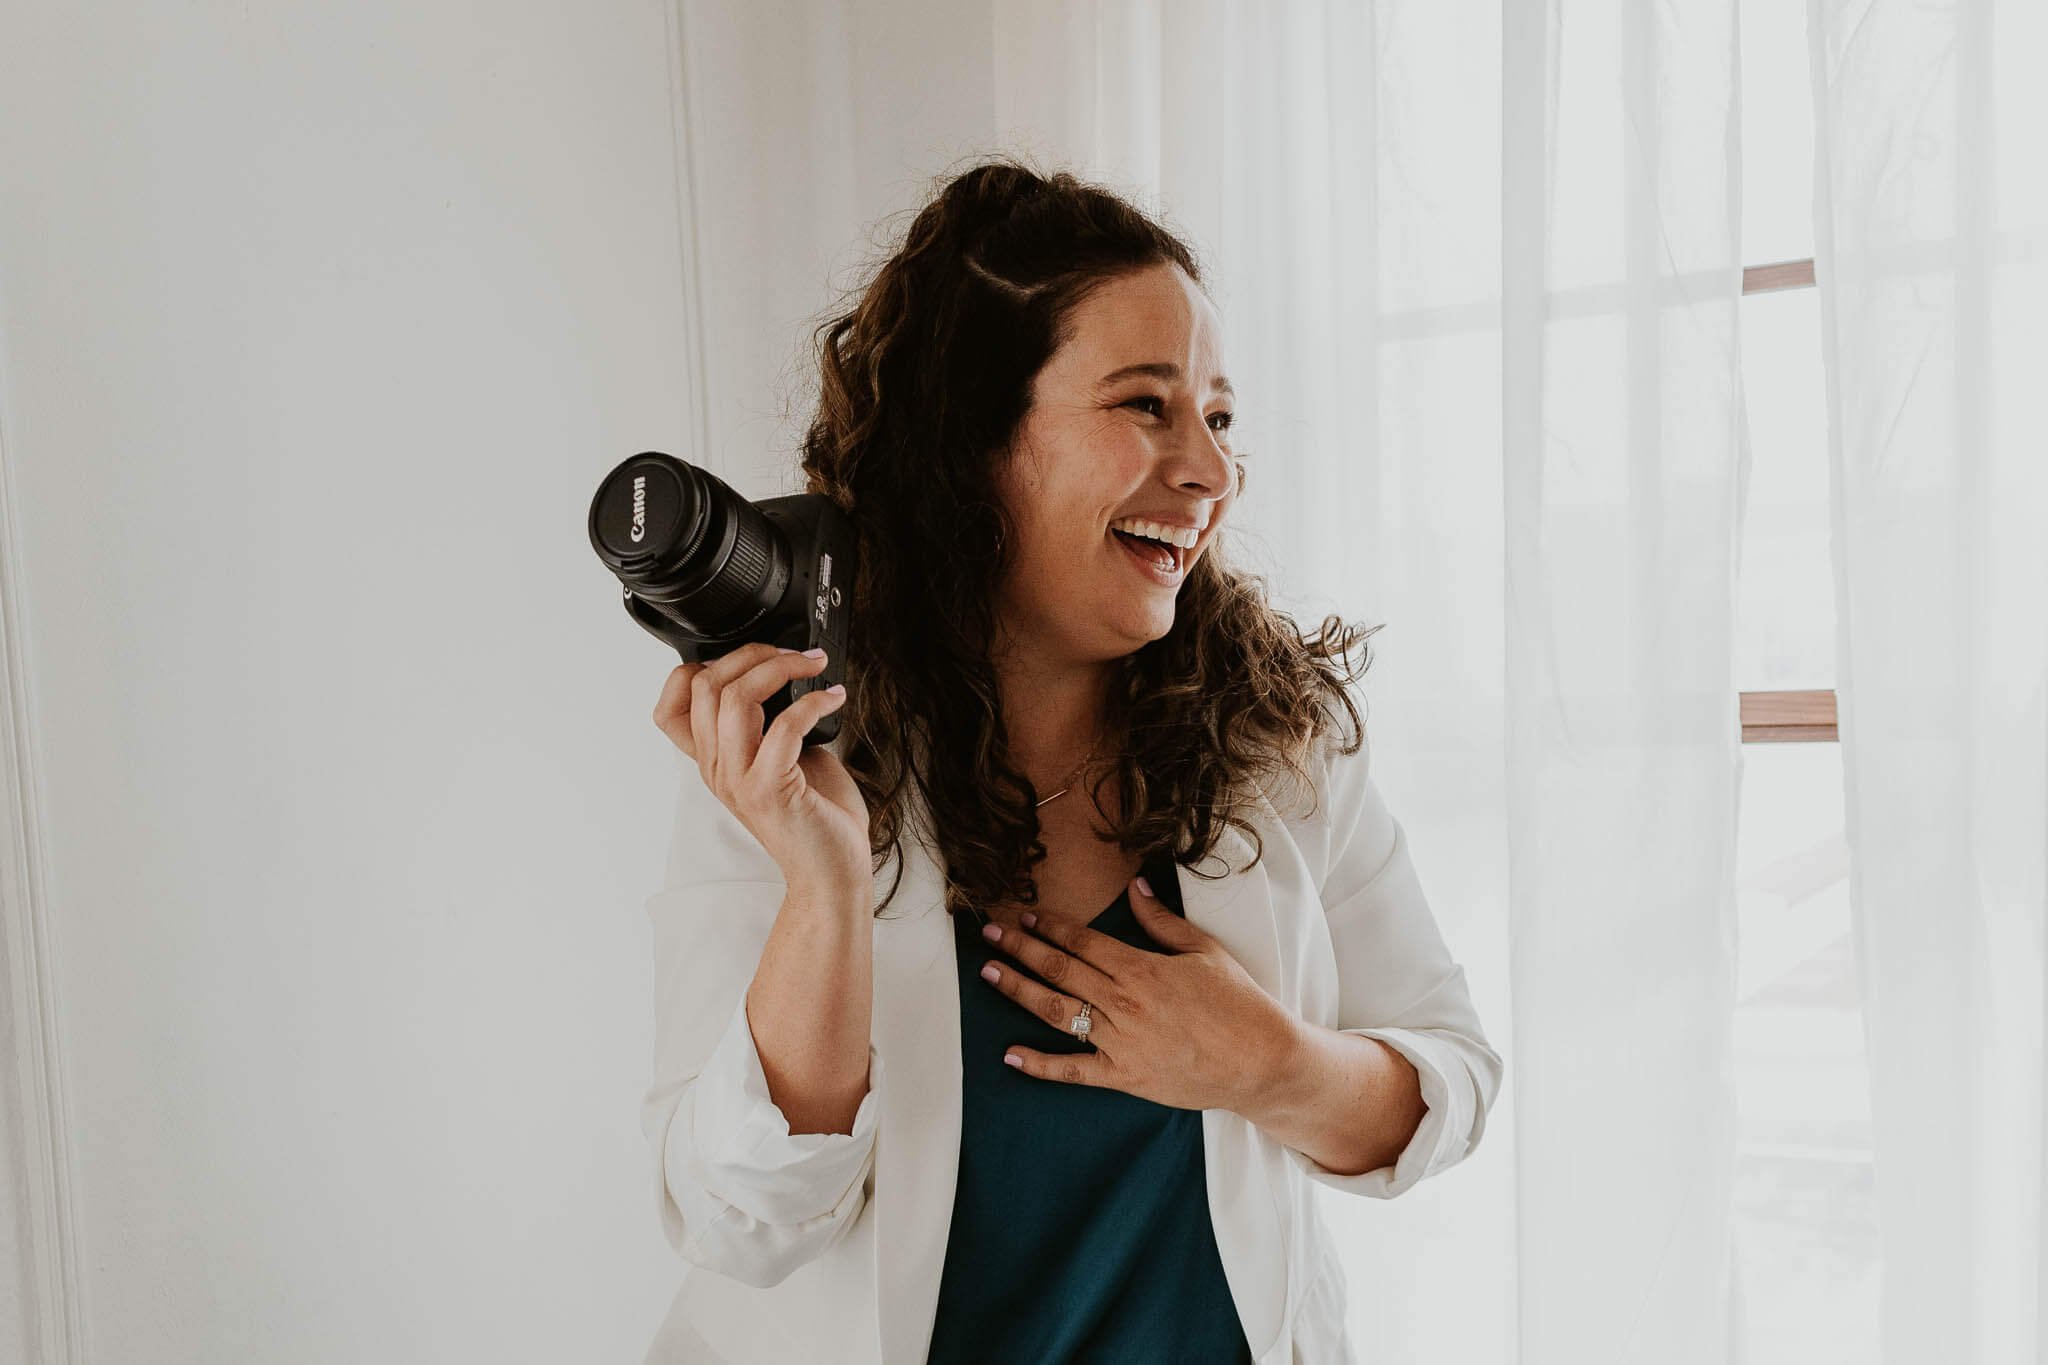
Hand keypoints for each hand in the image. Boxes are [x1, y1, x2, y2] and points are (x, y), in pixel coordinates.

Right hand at [651, 641, 869, 892]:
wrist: (831, 872)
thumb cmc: (815, 815)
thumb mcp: (780, 759)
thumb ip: (767, 723)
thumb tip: (784, 675)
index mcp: (713, 762)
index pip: (669, 707)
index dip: (696, 669)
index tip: (746, 660)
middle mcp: (717, 769)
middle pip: (703, 685)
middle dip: (752, 654)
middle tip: (793, 654)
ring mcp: (739, 780)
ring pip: (734, 697)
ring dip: (781, 667)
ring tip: (814, 666)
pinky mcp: (770, 789)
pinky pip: (785, 725)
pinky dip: (814, 702)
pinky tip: (834, 699)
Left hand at [975, 876, 1301, 1114]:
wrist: (1262, 1061)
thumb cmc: (1239, 1003)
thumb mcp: (1205, 951)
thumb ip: (1163, 922)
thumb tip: (1135, 888)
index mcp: (1142, 969)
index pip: (1082, 941)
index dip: (1049, 926)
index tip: (1024, 914)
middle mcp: (1125, 1003)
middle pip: (1061, 970)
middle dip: (1021, 949)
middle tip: (991, 934)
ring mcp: (1122, 1043)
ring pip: (1059, 1012)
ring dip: (1019, 991)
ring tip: (989, 973)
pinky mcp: (1125, 1077)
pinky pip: (1074, 1071)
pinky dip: (1040, 1064)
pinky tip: (1010, 1054)